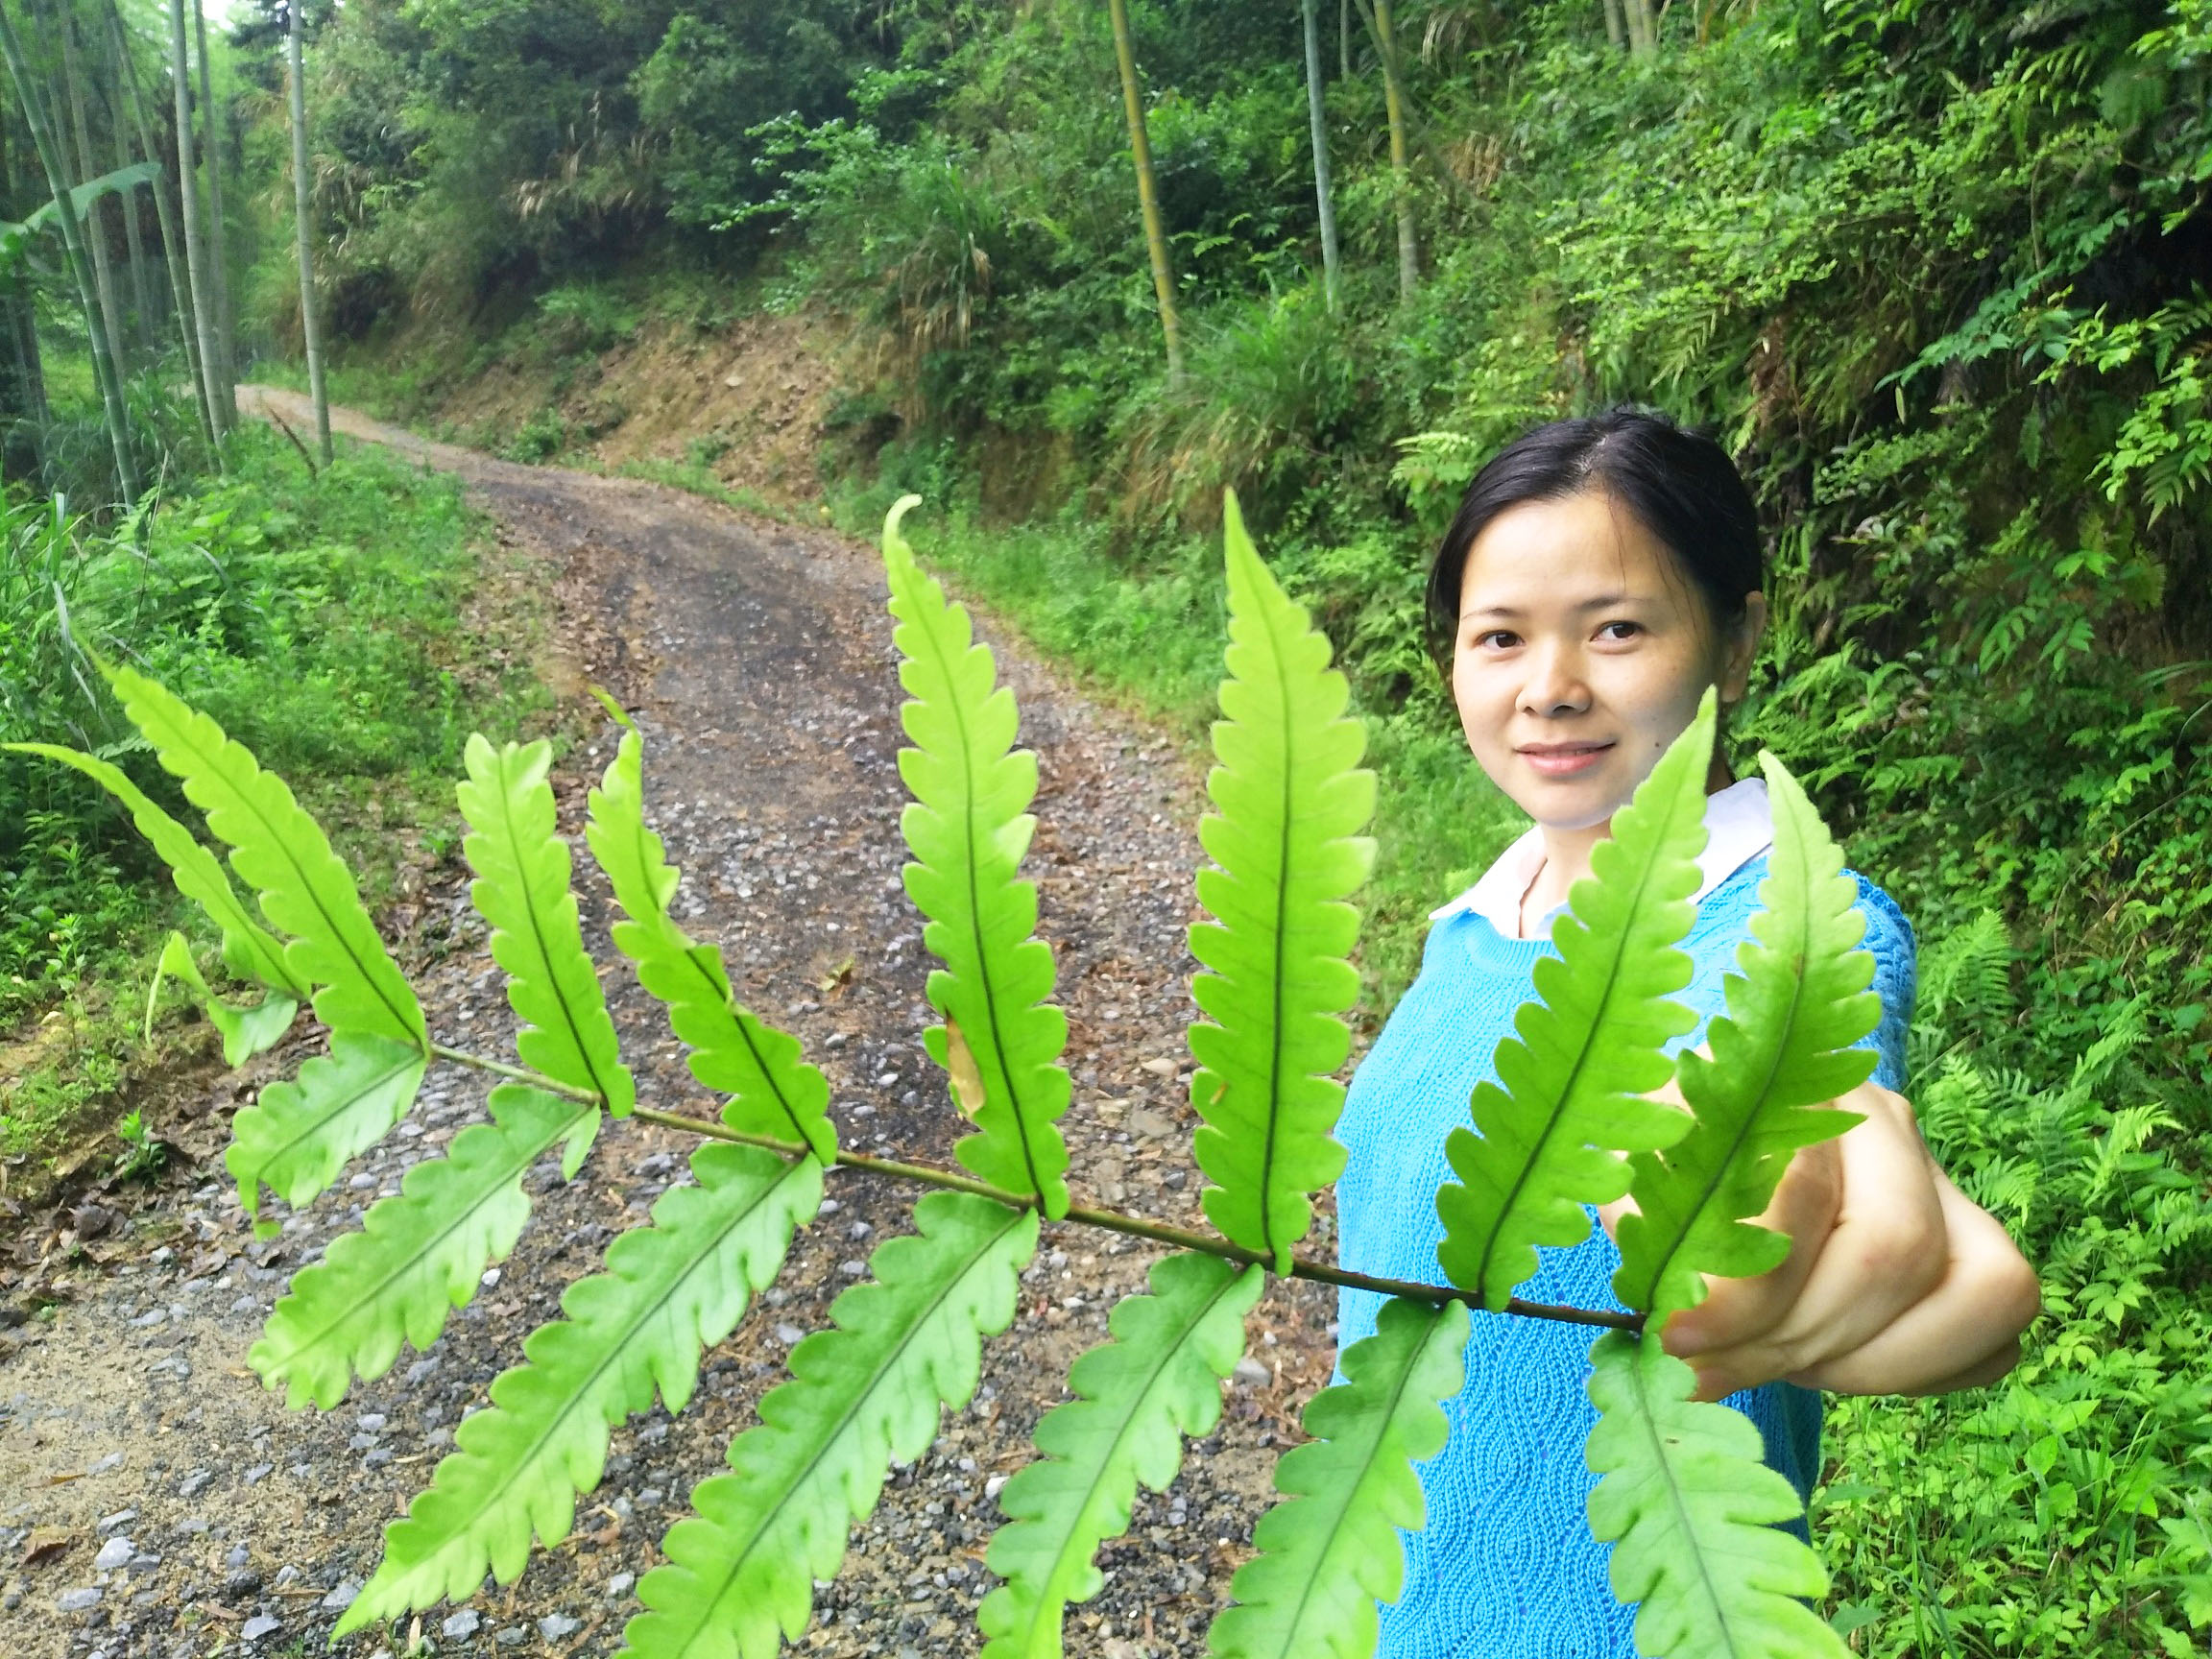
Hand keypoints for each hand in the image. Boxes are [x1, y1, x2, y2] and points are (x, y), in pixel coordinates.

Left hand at [1599, 1080, 2041, 1401]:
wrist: (1704, 1165)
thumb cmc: (1664, 1177)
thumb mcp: (1638, 1194)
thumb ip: (1660, 1243)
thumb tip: (1688, 1332)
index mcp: (1799, 1086)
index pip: (1806, 1189)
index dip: (1746, 1286)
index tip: (1679, 1335)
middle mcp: (1889, 1123)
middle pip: (1900, 1247)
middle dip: (1804, 1334)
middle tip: (1723, 1365)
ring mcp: (1946, 1186)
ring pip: (1984, 1288)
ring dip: (1870, 1360)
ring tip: (1782, 1364)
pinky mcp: (1979, 1251)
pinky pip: (1999, 1334)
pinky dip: (1922, 1372)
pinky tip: (1837, 1364)